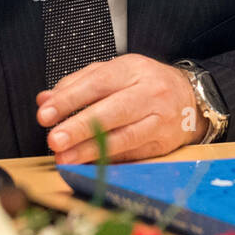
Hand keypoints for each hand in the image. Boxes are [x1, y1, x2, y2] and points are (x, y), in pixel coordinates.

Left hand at [35, 54, 201, 163]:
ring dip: (91, 150)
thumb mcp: (114, 72)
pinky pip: (133, 154)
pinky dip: (108, 161)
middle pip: (112, 111)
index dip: (70, 99)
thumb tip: (46, 100)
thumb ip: (77, 84)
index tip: (46, 114)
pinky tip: (88, 165)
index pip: (98, 82)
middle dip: (80, 127)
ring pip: (124, 137)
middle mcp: (149, 92)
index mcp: (133, 69)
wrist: (189, 98)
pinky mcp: (163, 144)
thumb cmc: (144, 84)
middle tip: (54, 139)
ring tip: (66, 158)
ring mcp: (160, 119)